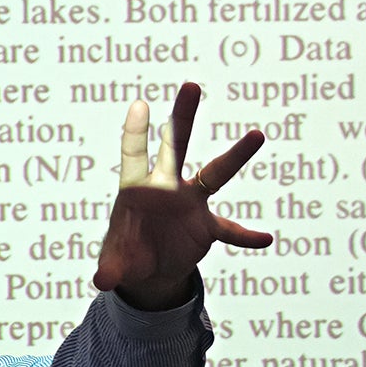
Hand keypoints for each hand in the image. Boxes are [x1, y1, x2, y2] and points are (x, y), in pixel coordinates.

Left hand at [93, 82, 272, 309]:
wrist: (148, 270)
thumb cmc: (126, 256)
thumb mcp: (115, 265)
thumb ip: (109, 270)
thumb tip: (101, 282)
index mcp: (137, 189)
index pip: (135, 156)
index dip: (136, 133)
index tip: (139, 104)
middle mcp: (167, 188)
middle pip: (176, 146)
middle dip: (182, 117)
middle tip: (190, 84)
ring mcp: (190, 204)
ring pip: (214, 173)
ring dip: (234, 155)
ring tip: (257, 134)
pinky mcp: (206, 226)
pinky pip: (230, 230)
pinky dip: (245, 236)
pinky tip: (264, 239)